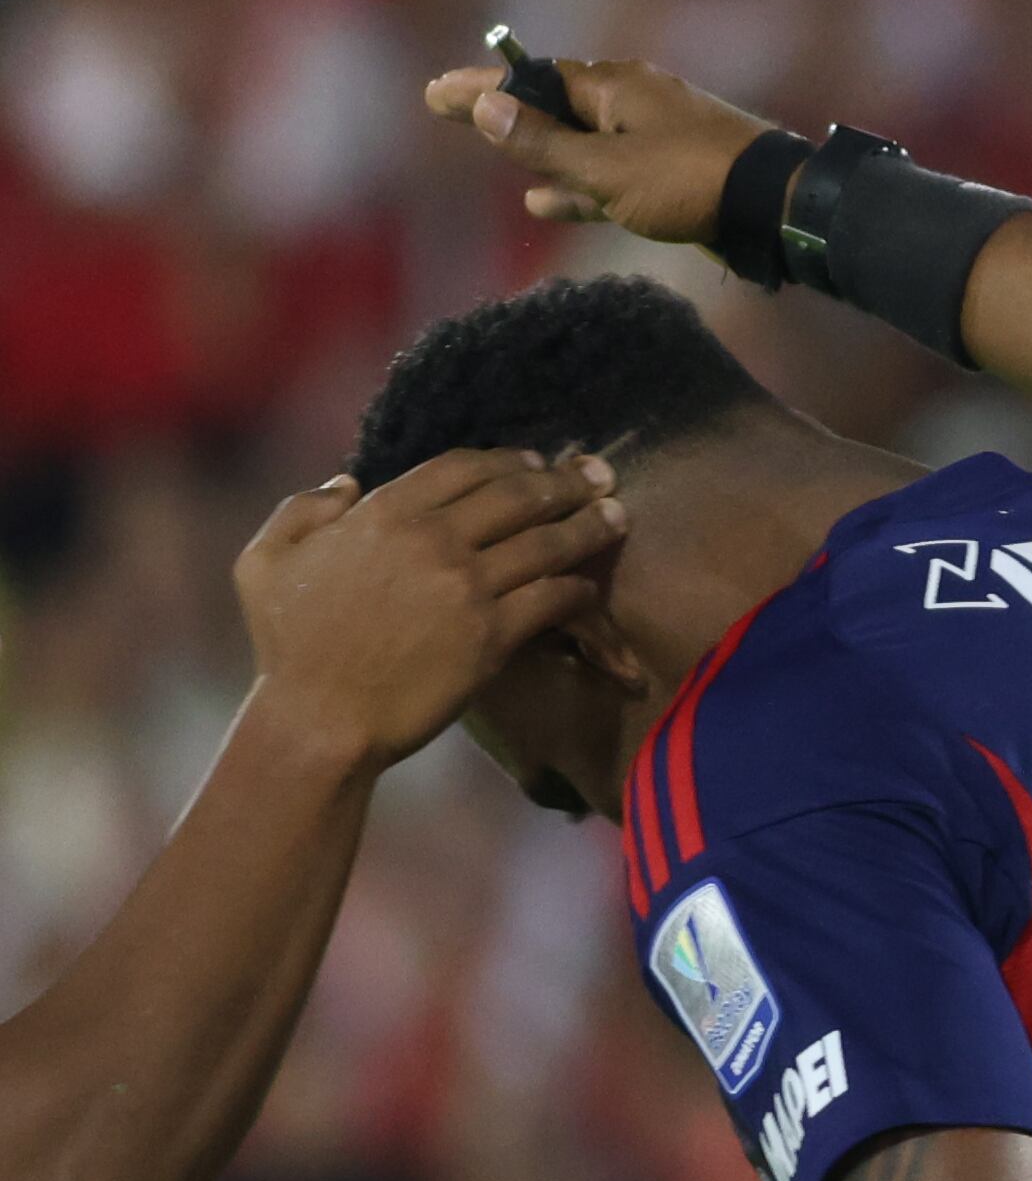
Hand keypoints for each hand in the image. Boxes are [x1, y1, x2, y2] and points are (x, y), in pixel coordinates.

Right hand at [237, 449, 626, 773]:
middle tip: (600, 474)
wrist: (320, 720)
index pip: (464, 467)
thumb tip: (347, 484)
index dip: (508, 460)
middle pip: (518, 495)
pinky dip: (579, 588)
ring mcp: (468, 587)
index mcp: (383, 513)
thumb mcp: (264, 561)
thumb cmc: (289, 646)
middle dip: (566, 481)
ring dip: (589, 525)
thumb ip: (302, 512)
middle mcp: (433, 540)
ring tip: (618, 516)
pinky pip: (552, 599)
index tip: (536, 461)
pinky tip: (591, 584)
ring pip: (547, 543)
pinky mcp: (493, 636)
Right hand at [424, 55, 780, 248]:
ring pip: (583, 142)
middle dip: (506, 113)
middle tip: (453, 112)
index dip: (482, 88)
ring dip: (540, 152)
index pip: (532, 80)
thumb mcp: (606, 168)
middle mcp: (634, 100)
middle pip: (556, 106)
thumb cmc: (691, 180)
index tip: (436, 94)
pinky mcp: (675, 174)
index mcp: (615, 86)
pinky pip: (611, 173)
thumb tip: (486, 108)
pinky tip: (545, 201)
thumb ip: (545, 144)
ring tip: (497, 160)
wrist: (777, 207)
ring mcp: (656, 136)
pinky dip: (577, 184)